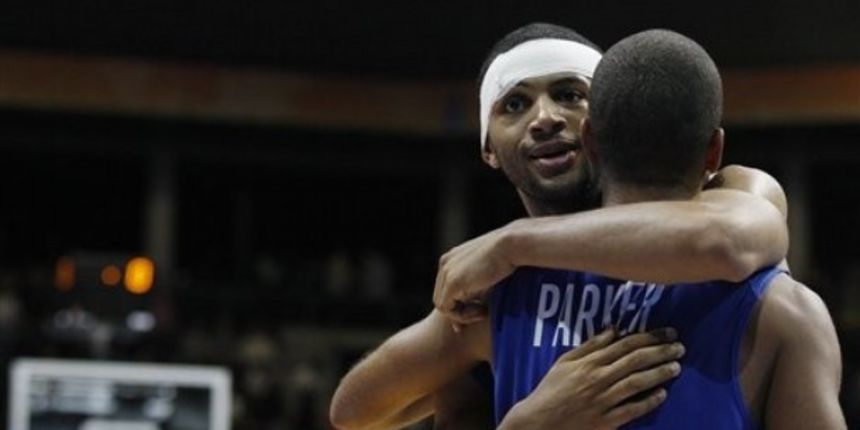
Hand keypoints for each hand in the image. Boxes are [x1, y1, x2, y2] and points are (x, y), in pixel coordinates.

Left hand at [433, 227, 515, 324]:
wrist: (511, 245)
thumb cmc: (508, 258)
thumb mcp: (488, 273)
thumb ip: (477, 288)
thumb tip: (474, 308)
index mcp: (451, 258)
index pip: (445, 287)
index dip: (459, 303)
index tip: (477, 311)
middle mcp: (445, 264)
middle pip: (442, 297)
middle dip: (460, 310)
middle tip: (482, 312)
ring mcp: (447, 273)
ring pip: (442, 305)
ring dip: (462, 314)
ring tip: (483, 311)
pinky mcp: (453, 283)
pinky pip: (446, 310)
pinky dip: (462, 316)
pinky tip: (482, 311)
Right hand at [499, 327, 684, 429]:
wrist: (539, 421)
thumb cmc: (551, 389)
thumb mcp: (565, 361)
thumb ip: (590, 346)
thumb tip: (613, 329)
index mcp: (589, 362)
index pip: (625, 345)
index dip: (649, 337)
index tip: (668, 332)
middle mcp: (599, 379)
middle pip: (635, 361)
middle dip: (660, 352)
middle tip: (679, 346)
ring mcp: (603, 401)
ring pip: (636, 383)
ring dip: (658, 374)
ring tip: (676, 367)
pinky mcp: (606, 421)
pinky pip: (631, 410)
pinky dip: (648, 402)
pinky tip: (662, 395)